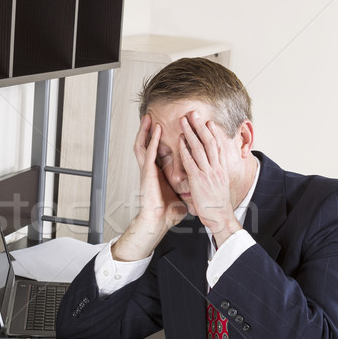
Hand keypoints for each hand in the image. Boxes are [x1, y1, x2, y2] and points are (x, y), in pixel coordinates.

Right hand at [111, 115, 186, 261]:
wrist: (158, 221)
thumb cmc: (167, 213)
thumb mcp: (179, 197)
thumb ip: (184, 191)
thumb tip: (193, 194)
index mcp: (158, 174)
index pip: (156, 152)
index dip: (157, 140)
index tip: (162, 129)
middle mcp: (151, 170)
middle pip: (147, 145)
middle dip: (148, 131)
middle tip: (151, 117)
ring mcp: (148, 171)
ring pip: (143, 145)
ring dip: (146, 131)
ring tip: (149, 118)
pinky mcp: (148, 173)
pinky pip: (150, 153)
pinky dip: (152, 140)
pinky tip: (155, 130)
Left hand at [179, 112, 240, 244]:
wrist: (220, 217)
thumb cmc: (218, 205)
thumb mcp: (220, 186)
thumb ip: (216, 175)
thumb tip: (215, 170)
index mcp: (221, 169)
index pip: (218, 146)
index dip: (213, 133)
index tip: (208, 122)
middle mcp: (216, 168)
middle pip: (209, 141)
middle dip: (201, 126)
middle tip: (194, 114)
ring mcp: (207, 173)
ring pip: (199, 148)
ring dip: (191, 132)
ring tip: (184, 121)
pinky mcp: (198, 179)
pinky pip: (191, 161)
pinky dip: (185, 149)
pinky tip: (180, 140)